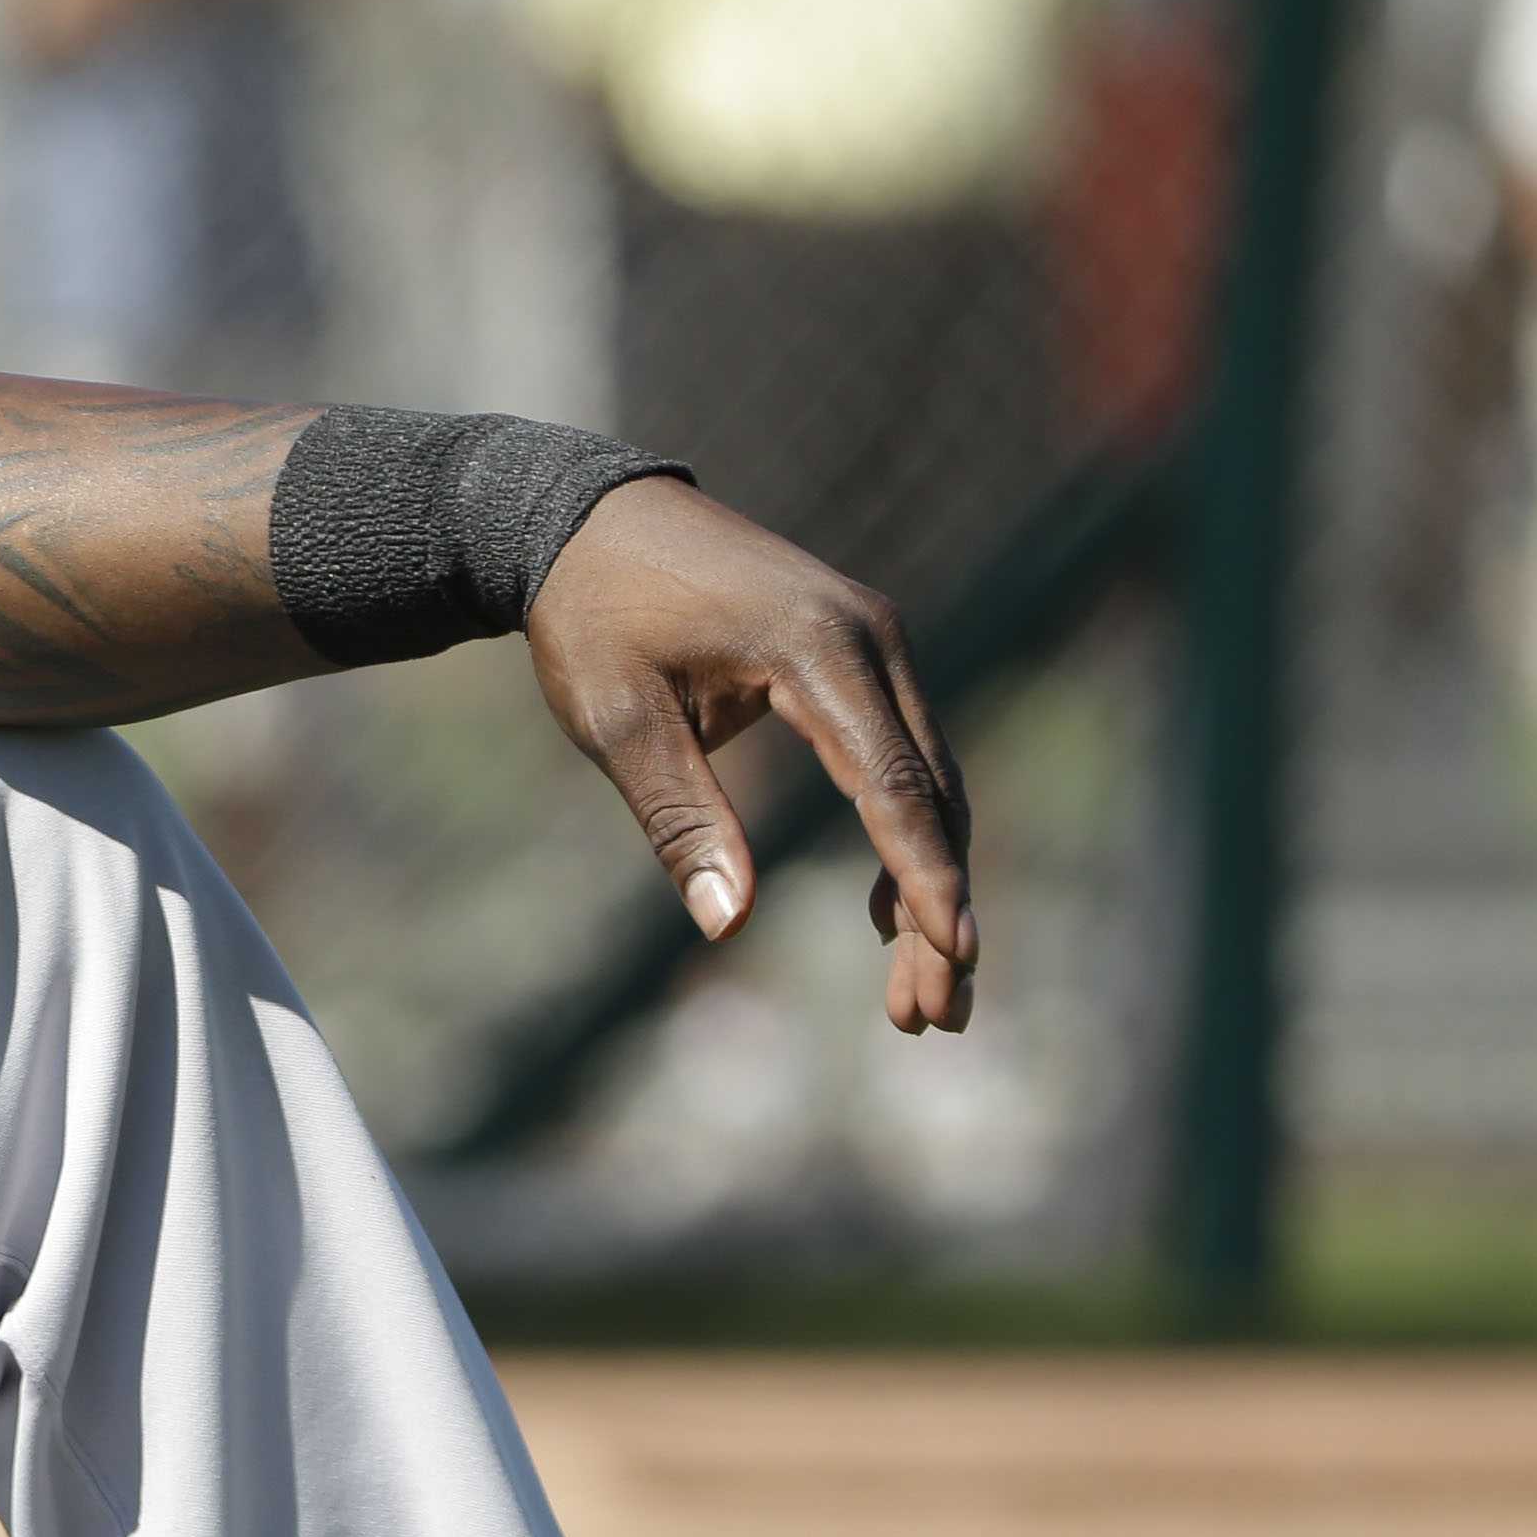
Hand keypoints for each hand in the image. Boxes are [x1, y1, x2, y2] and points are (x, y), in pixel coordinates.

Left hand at [521, 474, 974, 1032]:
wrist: (583, 517)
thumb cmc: (592, 616)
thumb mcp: (618, 720)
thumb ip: (677, 816)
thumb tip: (728, 923)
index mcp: (818, 650)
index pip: (894, 785)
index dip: (927, 879)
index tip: (953, 956)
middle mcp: (871, 638)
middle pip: (931, 794)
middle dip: (936, 909)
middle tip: (929, 1019)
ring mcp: (873, 641)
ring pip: (927, 781)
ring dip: (925, 884)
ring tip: (913, 997)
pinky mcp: (857, 653)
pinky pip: (899, 755)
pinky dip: (900, 835)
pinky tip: (879, 916)